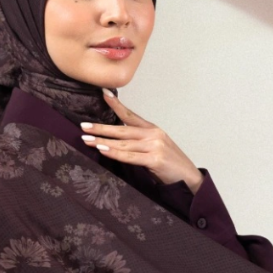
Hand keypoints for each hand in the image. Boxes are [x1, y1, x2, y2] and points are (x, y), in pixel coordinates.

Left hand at [79, 88, 203, 192]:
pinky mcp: (155, 159)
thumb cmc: (170, 166)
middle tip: (83, 126)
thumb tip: (118, 142)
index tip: (103, 94)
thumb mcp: (156, 148)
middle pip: (122, 129)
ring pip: (123, 143)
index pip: (130, 115)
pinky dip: (115, 153)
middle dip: (101, 128)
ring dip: (103, 142)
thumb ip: (140, 143)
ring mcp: (154, 146)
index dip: (116, 105)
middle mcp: (153, 134)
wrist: (188, 178)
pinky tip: (103, 150)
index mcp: (152, 129)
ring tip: (87, 140)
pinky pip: (130, 156)